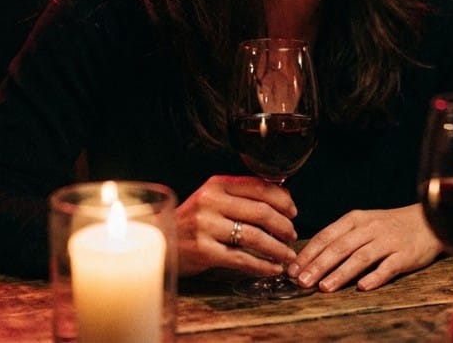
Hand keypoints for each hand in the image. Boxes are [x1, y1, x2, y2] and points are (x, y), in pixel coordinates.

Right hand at [174, 174, 298, 275]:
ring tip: (288, 254)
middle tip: (292, 235)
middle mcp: (211, 202)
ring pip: (254, 237)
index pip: (259, 187)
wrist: (159, 239)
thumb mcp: (212, 197)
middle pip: (261, 212)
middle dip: (283, 225)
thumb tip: (282, 197)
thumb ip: (241, 194)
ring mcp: (206, 227)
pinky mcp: (204, 251)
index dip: (283, 200)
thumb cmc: (191, 219)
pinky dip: (262, 265)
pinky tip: (273, 268)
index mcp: (216, 184)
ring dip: (277, 248)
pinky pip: (242, 259)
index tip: (293, 211)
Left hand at [285, 203, 443, 291]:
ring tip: (324, 287)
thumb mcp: (364, 223)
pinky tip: (362, 288)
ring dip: (340, 273)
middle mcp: (370, 228)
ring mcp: (388, 241)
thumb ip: (341, 237)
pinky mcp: (405, 254)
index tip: (292, 270)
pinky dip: (375, 277)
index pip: (327, 236)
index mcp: (356, 219)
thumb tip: (311, 259)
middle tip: (302, 282)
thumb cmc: (390, 225)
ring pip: (360, 257)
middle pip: (340, 247)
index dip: (309, 253)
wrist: (429, 219)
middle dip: (318, 265)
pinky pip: (388, 267)